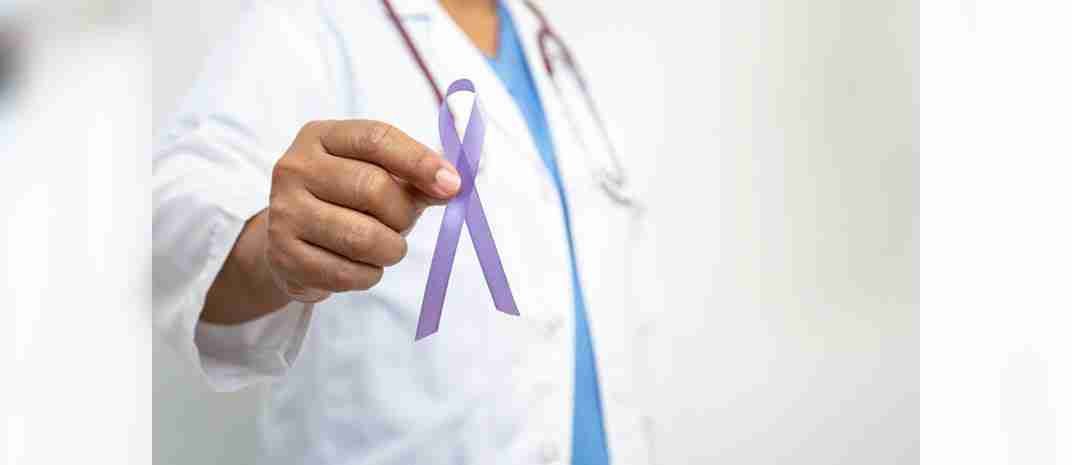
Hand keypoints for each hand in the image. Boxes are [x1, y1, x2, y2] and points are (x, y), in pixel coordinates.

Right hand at [265, 120, 459, 302]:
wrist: (291, 240)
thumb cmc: (345, 201)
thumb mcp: (379, 176)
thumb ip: (416, 178)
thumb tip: (452, 184)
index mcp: (321, 137)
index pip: (376, 139)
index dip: (419, 161)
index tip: (452, 184)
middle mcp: (295, 168)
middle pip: (373, 188)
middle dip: (403, 214)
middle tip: (404, 224)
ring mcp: (285, 211)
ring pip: (363, 237)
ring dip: (390, 249)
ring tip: (384, 246)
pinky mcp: (284, 255)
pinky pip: (348, 272)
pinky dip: (369, 274)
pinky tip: (360, 264)